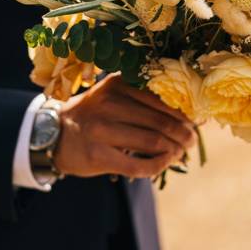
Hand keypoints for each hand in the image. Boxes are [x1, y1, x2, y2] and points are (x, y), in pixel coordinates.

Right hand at [53, 75, 197, 178]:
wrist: (55, 134)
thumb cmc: (95, 114)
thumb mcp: (114, 95)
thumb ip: (144, 98)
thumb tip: (190, 113)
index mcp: (117, 84)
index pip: (162, 98)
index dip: (184, 111)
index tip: (196, 121)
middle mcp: (108, 104)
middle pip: (161, 121)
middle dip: (183, 133)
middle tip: (191, 140)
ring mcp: (101, 130)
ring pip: (153, 142)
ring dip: (174, 150)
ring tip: (180, 152)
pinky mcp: (98, 155)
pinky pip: (138, 165)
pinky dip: (158, 166)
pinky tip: (164, 163)